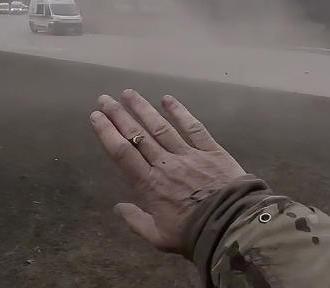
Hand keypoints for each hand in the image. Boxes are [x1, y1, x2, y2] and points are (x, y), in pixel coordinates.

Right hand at [90, 90, 245, 252]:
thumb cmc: (194, 235)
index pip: (123, 153)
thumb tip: (117, 207)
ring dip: (143, 108)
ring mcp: (189, 155)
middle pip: (137, 135)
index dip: (107, 132)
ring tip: (128, 93)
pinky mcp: (211, 151)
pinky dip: (180, 112)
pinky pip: (193, 128)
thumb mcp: (159, 237)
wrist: (234, 228)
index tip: (95, 116)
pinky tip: (167, 99)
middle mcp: (165, 164)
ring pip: (160, 127)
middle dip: (119, 115)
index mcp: (150, 185)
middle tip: (104, 99)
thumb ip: (136, 221)